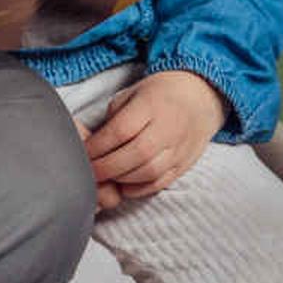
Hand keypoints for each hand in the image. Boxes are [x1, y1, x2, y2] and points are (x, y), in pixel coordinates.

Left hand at [84, 70, 222, 211]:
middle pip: (135, 155)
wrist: (199, 97)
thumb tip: (94, 144)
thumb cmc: (158, 95)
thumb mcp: (132, 94)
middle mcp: (168, 128)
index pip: (120, 131)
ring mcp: (179, 148)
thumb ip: (114, 117)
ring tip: (106, 177)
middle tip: (89, 171)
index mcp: (151, 105)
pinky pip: (160, 183)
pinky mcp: (184, 164)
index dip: (97, 146)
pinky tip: (124, 184)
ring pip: (148, 172)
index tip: (82, 152)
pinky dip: (139, 188)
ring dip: (121, 179)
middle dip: (106, 167)